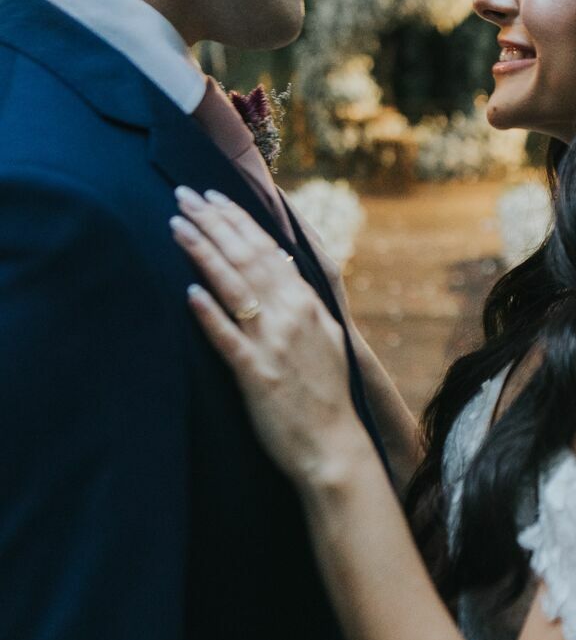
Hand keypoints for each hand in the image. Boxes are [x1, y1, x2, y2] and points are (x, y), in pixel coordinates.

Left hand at [170, 187, 366, 487]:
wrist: (334, 445)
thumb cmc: (325, 393)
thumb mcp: (324, 336)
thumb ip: (302, 300)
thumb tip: (280, 264)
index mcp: (307, 304)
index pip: (267, 249)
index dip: (237, 220)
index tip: (212, 196)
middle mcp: (291, 316)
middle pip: (247, 258)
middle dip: (213, 223)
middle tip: (183, 194)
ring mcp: (274, 344)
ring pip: (234, 287)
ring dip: (204, 252)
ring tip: (177, 225)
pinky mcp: (257, 375)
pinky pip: (228, 339)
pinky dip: (209, 313)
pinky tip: (189, 291)